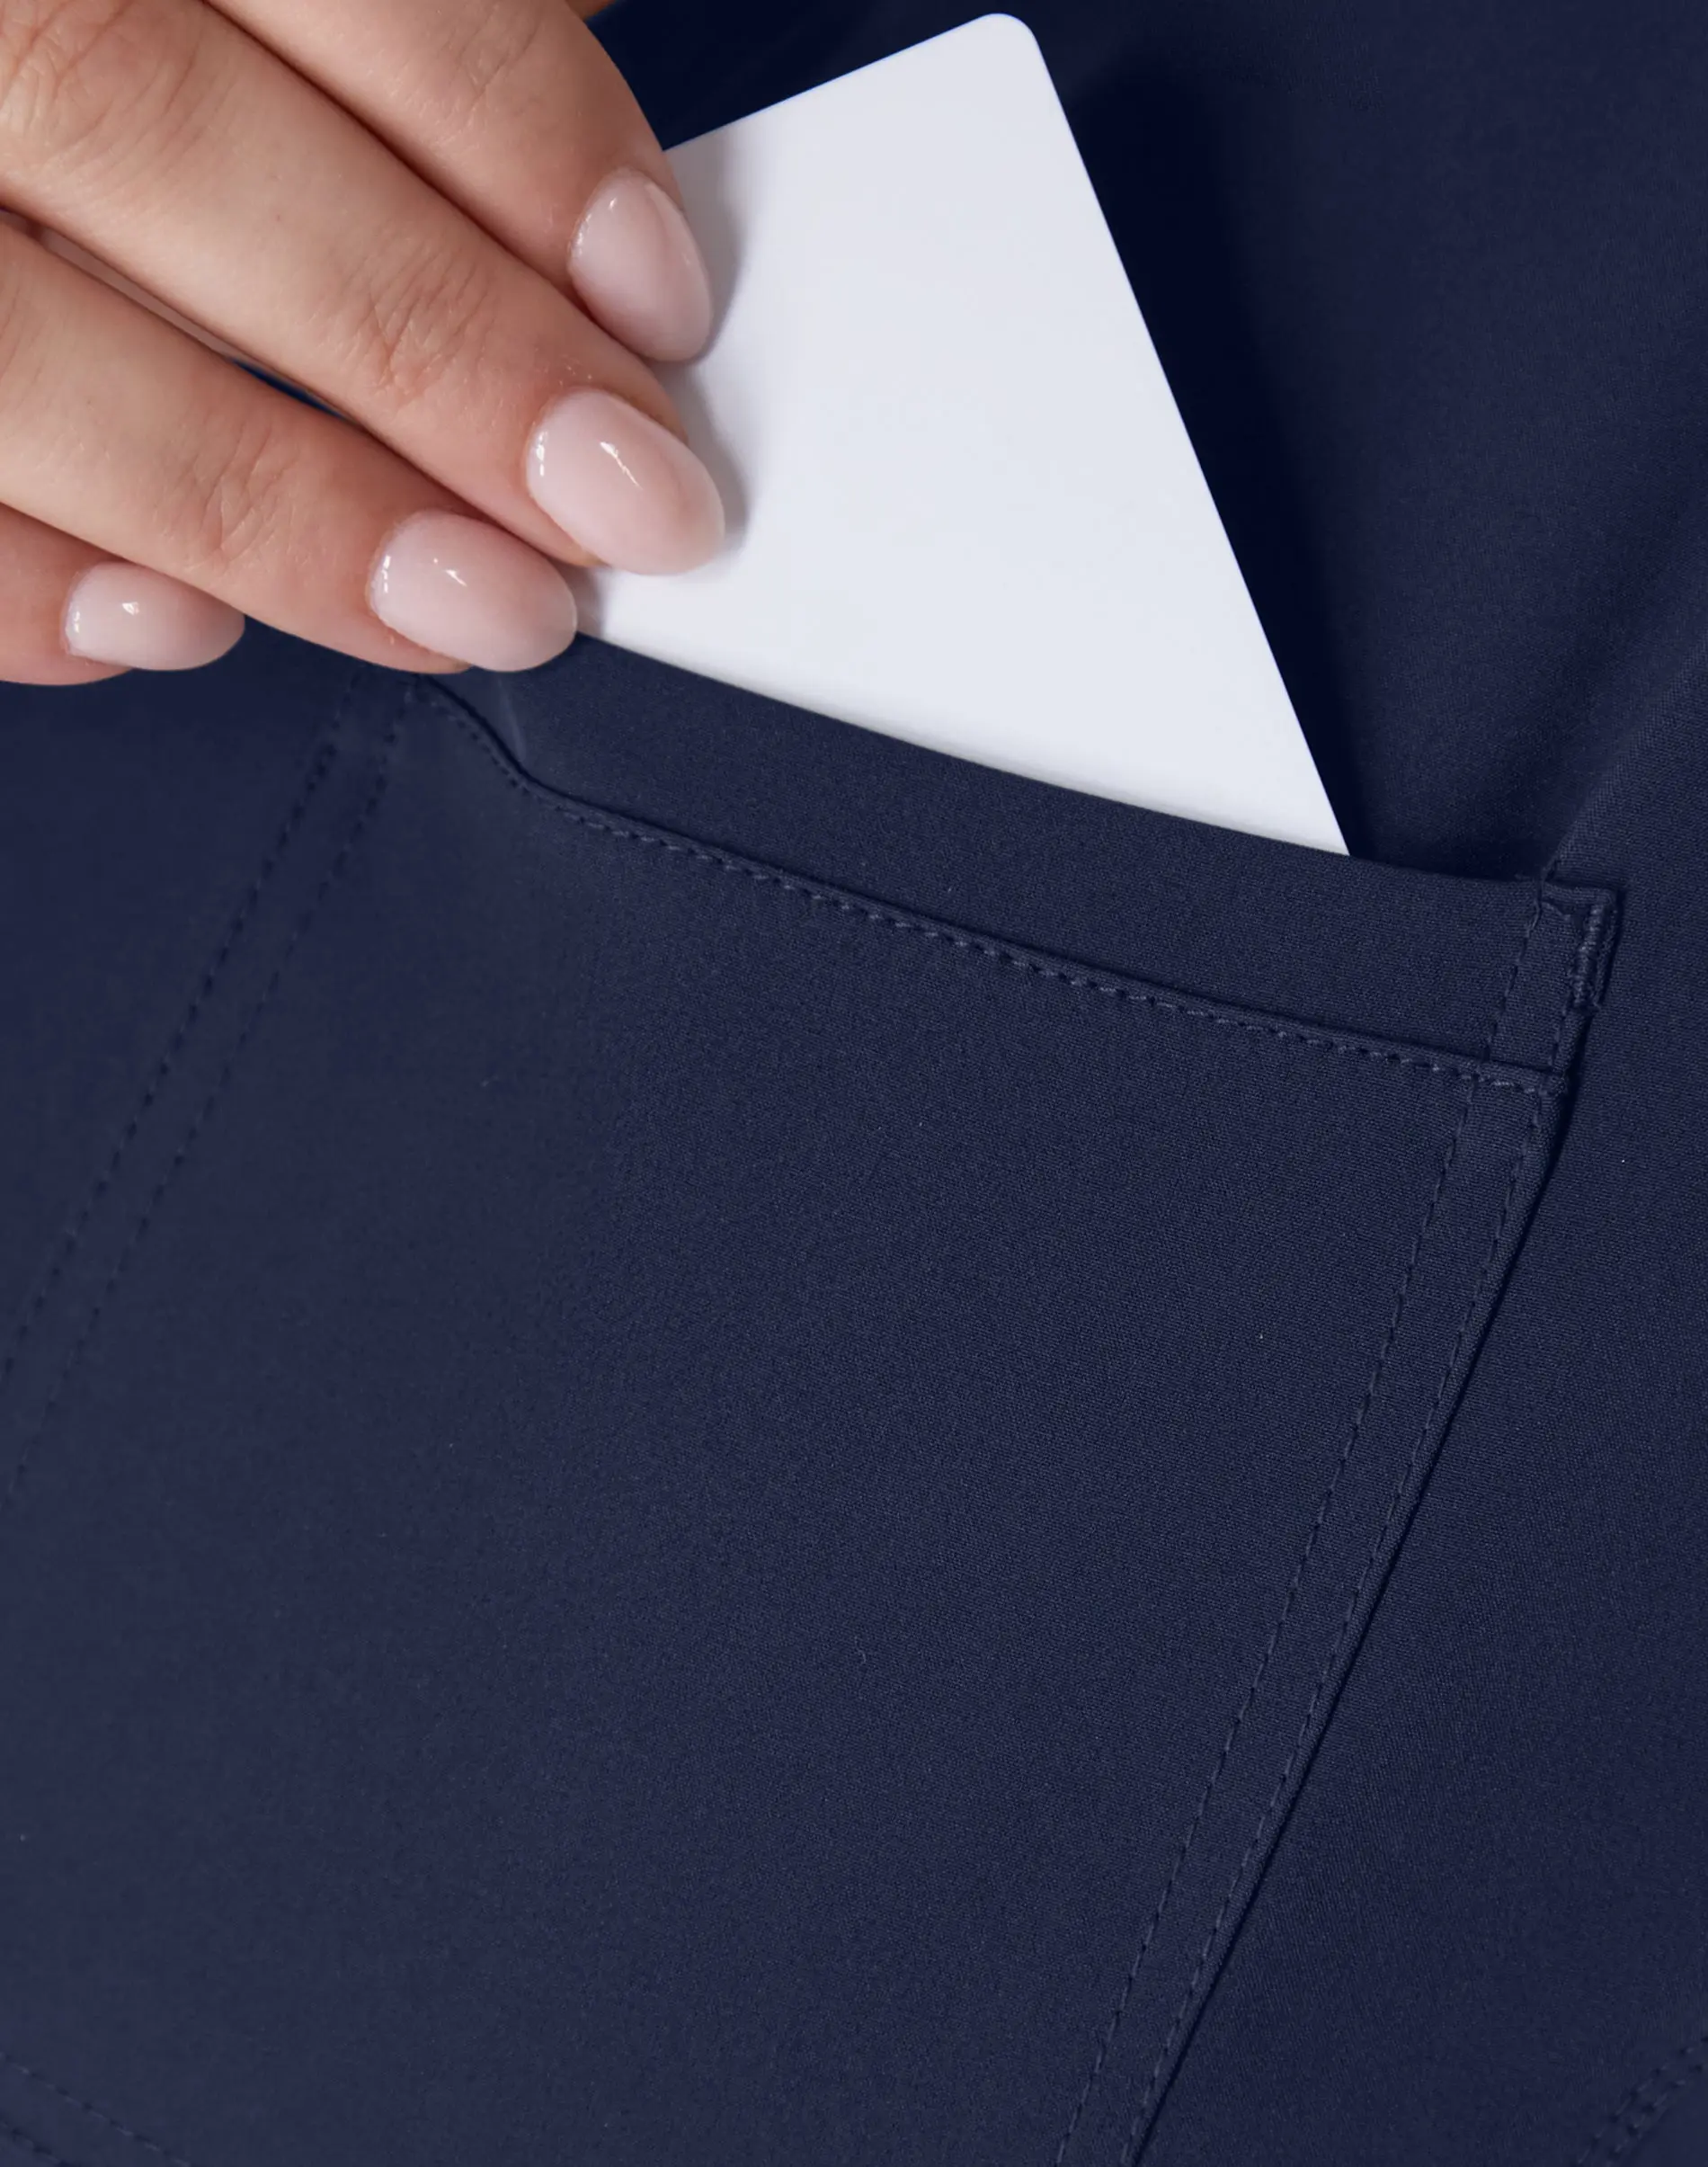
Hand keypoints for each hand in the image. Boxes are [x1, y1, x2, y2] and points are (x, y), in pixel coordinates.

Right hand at [0, 0, 723, 682]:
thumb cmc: (95, 32)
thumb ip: (376, 33)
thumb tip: (575, 183)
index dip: (512, 133)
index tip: (651, 299)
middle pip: (159, 133)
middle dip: (429, 346)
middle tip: (609, 500)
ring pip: (19, 340)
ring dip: (266, 505)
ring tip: (462, 604)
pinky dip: (23, 583)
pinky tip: (169, 625)